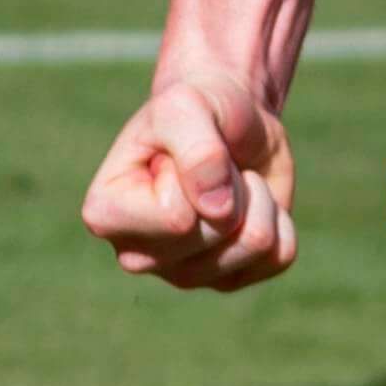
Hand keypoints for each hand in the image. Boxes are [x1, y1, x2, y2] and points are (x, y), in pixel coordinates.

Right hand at [81, 67, 298, 290]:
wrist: (227, 120)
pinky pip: (280, 253)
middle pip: (215, 231)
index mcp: (106, 215)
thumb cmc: (195, 109)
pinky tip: (250, 201)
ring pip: (254, 243)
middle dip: (230, 182)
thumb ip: (196, 148)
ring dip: (256, 196)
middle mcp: (138, 256)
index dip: (195, 171)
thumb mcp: (185, 105)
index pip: (175, 217)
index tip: (176, 153)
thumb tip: (219, 210)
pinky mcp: (229, 280)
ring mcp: (183, 275)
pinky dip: (278, 214)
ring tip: (230, 179)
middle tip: (212, 163)